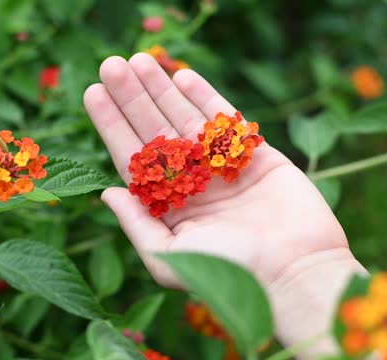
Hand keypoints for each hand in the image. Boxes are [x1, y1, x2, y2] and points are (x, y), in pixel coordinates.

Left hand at [84, 54, 352, 289]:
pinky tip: (181, 75)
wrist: (293, 271)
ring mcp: (223, 168)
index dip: (112, 125)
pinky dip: (204, 97)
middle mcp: (192, 184)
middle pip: (154, 131)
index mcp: (168, 206)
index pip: (132, 157)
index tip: (92, 93)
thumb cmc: (228, 272)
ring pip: (185, 119)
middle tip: (111, 65)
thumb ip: (136, 224)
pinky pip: (225, 121)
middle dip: (132, 99)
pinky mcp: (256, 156)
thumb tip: (105, 193)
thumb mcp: (168, 257)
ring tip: (140, 60)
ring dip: (161, 89)